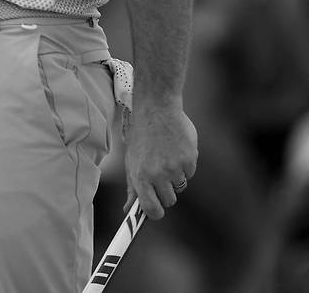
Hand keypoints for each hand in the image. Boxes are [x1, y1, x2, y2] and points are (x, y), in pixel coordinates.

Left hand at [123, 103, 196, 219]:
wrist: (156, 107)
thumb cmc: (141, 135)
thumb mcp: (131, 159)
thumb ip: (132, 187)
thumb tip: (128, 211)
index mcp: (140, 176)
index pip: (152, 209)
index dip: (156, 212)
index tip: (157, 208)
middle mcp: (158, 174)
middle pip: (169, 200)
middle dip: (166, 191)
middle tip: (160, 173)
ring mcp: (175, 167)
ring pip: (180, 186)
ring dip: (175, 176)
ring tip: (166, 155)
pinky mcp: (190, 158)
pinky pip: (189, 173)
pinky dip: (185, 165)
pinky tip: (175, 148)